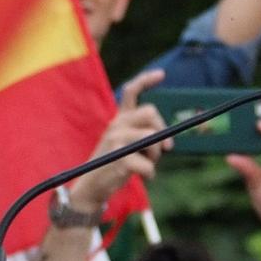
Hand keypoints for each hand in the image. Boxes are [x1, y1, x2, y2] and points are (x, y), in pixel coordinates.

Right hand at [67, 70, 168, 213]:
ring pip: (152, 138)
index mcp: (119, 119)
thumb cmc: (115, 164)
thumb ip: (143, 135)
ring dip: (156, 156)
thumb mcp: (127, 144)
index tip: (161, 74)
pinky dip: (150, 173)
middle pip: (150, 112)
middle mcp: (116, 125)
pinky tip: (144, 177)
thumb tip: (168, 140)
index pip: (131, 91)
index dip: (146, 80)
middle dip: (161, 130)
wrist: (92, 186)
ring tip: (148, 166)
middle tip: (165, 149)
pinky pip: (148, 164)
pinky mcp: (119, 159)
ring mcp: (116, 140)